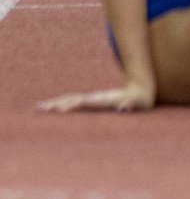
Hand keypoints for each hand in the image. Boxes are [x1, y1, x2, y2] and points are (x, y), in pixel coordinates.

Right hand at [38, 82, 154, 113]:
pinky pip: (73, 102)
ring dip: (56, 103)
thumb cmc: (139, 100)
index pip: (84, 103)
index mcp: (103, 100)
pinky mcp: (93, 101)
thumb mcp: (138, 103)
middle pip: (72, 99)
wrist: (141, 88)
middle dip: (57, 104)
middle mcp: (95, 98)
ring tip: (40, 107)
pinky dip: (61, 104)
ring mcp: (93, 99)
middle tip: (40, 109)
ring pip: (70, 99)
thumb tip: (124, 107)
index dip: (72, 105)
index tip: (59, 110)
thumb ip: (132, 104)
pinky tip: (52, 108)